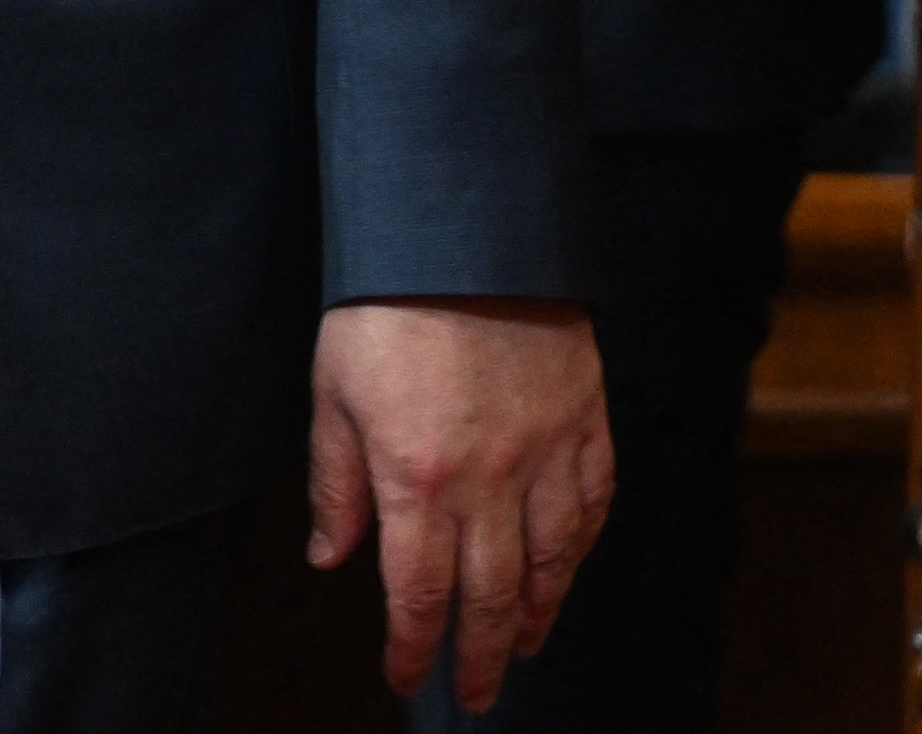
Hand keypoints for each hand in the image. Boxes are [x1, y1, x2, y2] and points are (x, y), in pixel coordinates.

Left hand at [308, 295, 612, 706]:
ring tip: (520, 647)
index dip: (413, 646)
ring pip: (550, 562)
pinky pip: (591, 507)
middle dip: (478, 655)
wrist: (463, 233)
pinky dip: (579, 550)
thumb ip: (335, 482)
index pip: (418, 591)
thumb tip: (330, 557)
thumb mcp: (331, 391)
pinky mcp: (585, 423)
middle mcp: (489, 480)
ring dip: (535, 615)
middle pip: (489, 595)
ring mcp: (546, 454)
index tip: (407, 679)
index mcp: (416, 477)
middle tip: (474, 695)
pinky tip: (565, 571)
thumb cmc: (381, 308)